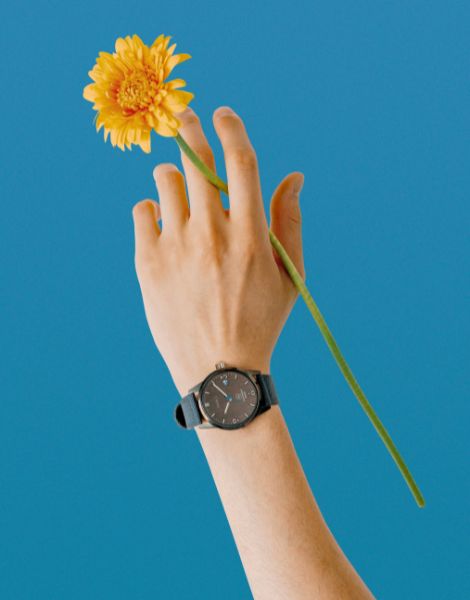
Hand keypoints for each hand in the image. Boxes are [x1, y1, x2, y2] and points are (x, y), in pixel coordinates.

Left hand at [132, 106, 304, 394]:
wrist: (218, 371)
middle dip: (190, 129)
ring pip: (167, 182)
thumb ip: (291, 222)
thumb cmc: (259, 321)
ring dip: (173, 173)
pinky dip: (152, 207)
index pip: (241, 163)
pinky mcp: (148, 264)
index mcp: (252, 237)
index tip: (223, 113)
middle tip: (186, 117)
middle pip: (197, 162)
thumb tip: (294, 175)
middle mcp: (213, 236)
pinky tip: (164, 221)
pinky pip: (143, 211)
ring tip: (179, 185)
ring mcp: (177, 249)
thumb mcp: (289, 277)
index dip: (232, 129)